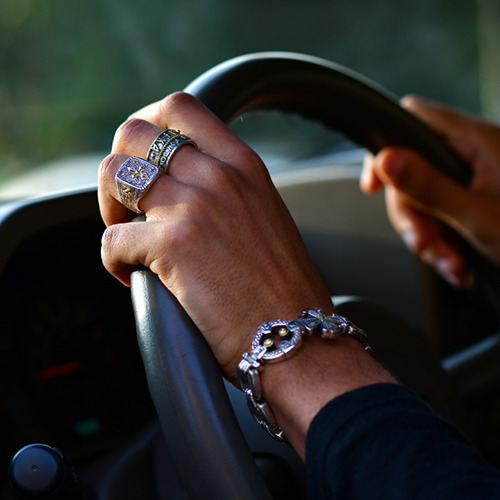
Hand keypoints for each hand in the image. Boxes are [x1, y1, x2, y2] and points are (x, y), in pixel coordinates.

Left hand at [98, 92, 393, 455]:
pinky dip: (112, 259)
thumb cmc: (282, 288)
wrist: (297, 336)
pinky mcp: (173, 246)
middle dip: (117, 165)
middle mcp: (218, 176)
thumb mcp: (263, 216)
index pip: (181, 107)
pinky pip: (111, 238)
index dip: (147, 124)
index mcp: (243, 165)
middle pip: (133, 134)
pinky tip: (132, 276)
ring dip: (108, 207)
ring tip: (127, 238)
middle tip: (127, 204)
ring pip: (114, 175)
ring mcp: (194, 207)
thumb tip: (177, 186)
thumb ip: (225, 191)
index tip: (141, 155)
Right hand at [361, 95, 499, 286]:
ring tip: (452, 265)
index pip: (413, 120)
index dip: (386, 147)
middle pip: (410, 171)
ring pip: (423, 201)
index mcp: (476, 141)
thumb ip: (429, 186)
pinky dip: (443, 244)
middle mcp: (473, 155)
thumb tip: (385, 159)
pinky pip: (440, 218)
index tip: (373, 186)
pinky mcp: (474, 203)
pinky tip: (458, 266)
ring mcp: (473, 181)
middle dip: (412, 214)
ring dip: (429, 238)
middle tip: (425, 243)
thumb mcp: (478, 216)